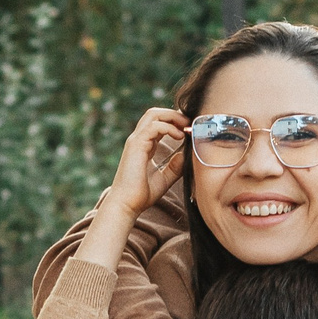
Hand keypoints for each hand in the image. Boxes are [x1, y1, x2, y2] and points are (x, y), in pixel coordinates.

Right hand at [102, 107, 188, 225]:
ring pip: (153, 115)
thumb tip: (187, 155)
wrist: (127, 204)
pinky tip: (179, 136)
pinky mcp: (136, 145)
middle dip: (174, 114)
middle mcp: (139, 139)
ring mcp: (136, 141)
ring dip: (172, 117)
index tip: (190, 129)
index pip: (158, 123)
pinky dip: (168, 128)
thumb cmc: (142, 194)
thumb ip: (175, 166)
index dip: (174, 122)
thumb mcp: (165, 178)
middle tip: (190, 123)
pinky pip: (154, 127)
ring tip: (186, 126)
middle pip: (155, 114)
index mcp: (144, 145)